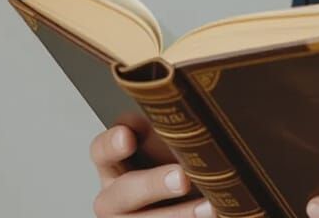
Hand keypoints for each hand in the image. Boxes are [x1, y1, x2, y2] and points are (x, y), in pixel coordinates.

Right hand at [90, 124, 213, 217]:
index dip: (111, 144)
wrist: (195, 195)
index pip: (102, 151)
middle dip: (153, 185)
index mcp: (115, 165)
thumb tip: (197, 111)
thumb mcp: (173, 145)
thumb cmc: (181, 166)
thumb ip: (172, 131)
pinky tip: (216, 213)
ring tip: (210, 206)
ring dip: (179, 214)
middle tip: (182, 178)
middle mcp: (116, 196)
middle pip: (124, 191)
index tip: (127, 137)